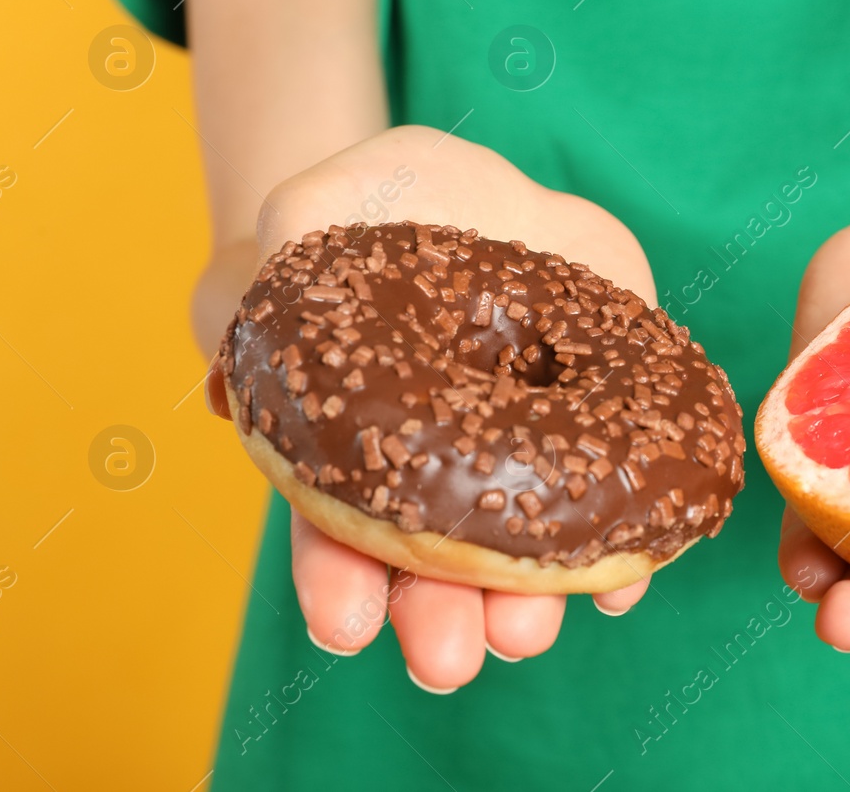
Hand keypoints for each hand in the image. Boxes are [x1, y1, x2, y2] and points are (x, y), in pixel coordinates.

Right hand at [207, 125, 657, 690]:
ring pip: (527, 552)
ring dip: (524, 604)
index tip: (346, 625)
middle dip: (438, 618)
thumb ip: (266, 276)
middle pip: (435, 565)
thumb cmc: (379, 206)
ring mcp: (529, 455)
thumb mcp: (312, 213)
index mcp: (362, 444)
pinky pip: (620, 497)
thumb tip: (225, 382)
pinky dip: (624, 545)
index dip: (337, 580)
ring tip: (524, 631)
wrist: (485, 190)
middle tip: (446, 660)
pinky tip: (621, 580)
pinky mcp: (606, 420)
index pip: (337, 529)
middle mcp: (445, 472)